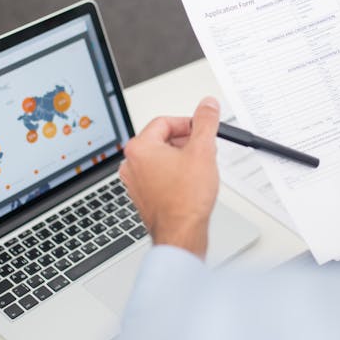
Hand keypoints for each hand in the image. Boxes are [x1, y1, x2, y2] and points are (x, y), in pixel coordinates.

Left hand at [118, 97, 220, 259]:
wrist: (181, 234)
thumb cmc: (185, 200)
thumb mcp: (202, 151)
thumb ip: (205, 123)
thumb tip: (207, 105)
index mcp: (140, 148)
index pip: (164, 122)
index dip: (188, 124)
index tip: (201, 129)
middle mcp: (132, 164)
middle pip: (161, 139)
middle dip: (185, 142)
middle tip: (203, 149)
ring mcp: (135, 182)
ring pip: (160, 159)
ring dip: (180, 159)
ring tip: (199, 169)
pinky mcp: (143, 197)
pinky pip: (159, 177)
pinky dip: (174, 176)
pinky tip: (190, 185)